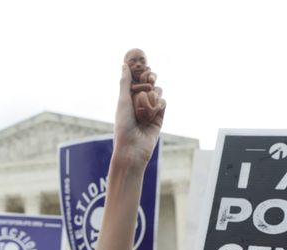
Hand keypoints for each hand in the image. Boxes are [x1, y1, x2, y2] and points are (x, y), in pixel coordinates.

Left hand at [113, 54, 163, 168]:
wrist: (132, 148)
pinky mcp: (159, 119)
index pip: (137, 82)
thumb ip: (125, 83)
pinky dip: (160, 103)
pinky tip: (156, 107)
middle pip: (149, 85)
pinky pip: (163, 104)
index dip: (142, 73)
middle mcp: (139, 104)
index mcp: (128, 99)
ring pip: (158, 93)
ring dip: (156, 92)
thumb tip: (124, 65)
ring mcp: (150, 111)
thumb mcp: (122, 101)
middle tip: (150, 77)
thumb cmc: (123, 125)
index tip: (144, 65)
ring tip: (151, 96)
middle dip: (151, 79)